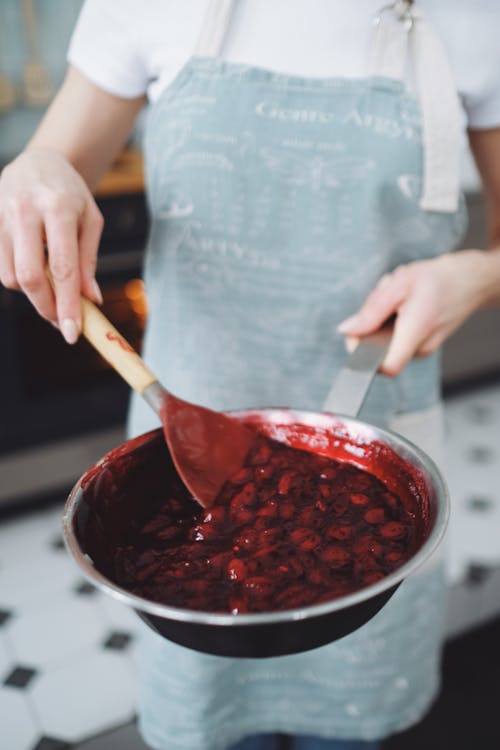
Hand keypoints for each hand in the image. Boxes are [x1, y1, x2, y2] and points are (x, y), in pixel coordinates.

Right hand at [0, 148, 103, 342]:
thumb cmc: (70, 194)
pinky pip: (1, 267)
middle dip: (46, 307)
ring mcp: (1, 216)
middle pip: (30, 276)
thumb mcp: (90, 221)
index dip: (67, 305)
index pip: (62, 267)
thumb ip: (88, 261)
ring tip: (52, 285)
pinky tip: (35, 267)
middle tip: (61, 321)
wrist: (38, 161)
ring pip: (12, 276)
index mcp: (58, 207)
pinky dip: (20, 279)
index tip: (72, 332)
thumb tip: (90, 300)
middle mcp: (25, 210)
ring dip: (34, 293)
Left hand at [337, 250, 492, 375]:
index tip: (357, 334)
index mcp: (415, 332)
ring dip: (382, 319)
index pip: (386, 367)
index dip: (364, 357)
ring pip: (386, 341)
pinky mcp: (423, 344)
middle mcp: (421, 348)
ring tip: (397, 298)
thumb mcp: (399, 285)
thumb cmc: (436, 279)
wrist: (469, 280)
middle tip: (383, 299)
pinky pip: (397, 338)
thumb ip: (371, 312)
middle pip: (379, 349)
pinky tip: (403, 303)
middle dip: (371, 325)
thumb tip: (346, 330)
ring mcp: (423, 349)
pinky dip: (393, 320)